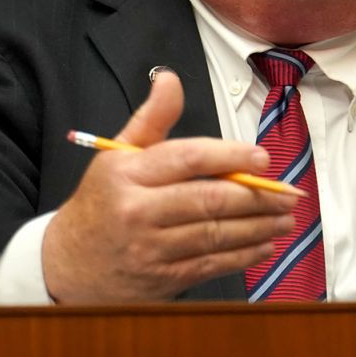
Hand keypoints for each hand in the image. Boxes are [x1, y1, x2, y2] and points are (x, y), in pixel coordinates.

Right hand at [42, 71, 297, 302]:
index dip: (230, 156)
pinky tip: (264, 245)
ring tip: (285, 218)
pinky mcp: (161, 278)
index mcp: (127, 172)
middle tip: (289, 193)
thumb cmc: (101, 201)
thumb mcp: (116, 155)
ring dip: (258, 227)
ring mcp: (149, 248)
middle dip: (257, 197)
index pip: (187, 158)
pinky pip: (211, 265)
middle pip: (208, 200)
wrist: (67, 264)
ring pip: (216, 235)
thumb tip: (170, 78)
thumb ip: (151, 118)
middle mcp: (137, 210)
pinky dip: (243, 255)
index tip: (262, 157)